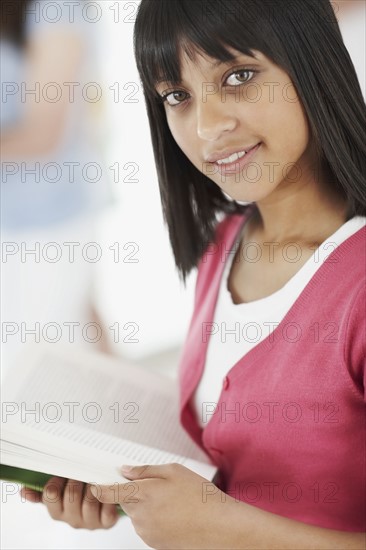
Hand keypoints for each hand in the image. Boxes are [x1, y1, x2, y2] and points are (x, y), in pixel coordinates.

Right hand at [21, 477, 118, 529]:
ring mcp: (90, 522)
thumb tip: (23, 491)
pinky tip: (106, 490)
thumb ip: (42, 491)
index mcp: (57, 511)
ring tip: (95, 478)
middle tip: (83, 470)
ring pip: (89, 500)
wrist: (105, 502)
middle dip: (78, 478)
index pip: (50, 494)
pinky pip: (107, 508)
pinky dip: (108, 497)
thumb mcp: (59, 491)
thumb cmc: (80, 492)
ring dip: (93, 485)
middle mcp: (72, 519)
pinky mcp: (107, 522)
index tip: (64, 471)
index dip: (58, 479)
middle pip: (71, 494)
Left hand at [92, 463, 235, 549]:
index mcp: (142, 494)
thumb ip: (145, 470)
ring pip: (136, 514)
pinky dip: (154, 519)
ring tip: (172, 502)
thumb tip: (125, 471)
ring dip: (146, 506)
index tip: (96, 482)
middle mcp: (140, 515)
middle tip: (158, 487)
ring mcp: (145, 532)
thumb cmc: (199, 497)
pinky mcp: (153, 543)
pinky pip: (146, 526)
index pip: (107, 492)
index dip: (99, 486)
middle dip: (134, 493)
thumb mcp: (173, 471)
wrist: (218, 527)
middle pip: (125, 501)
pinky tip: (173, 514)